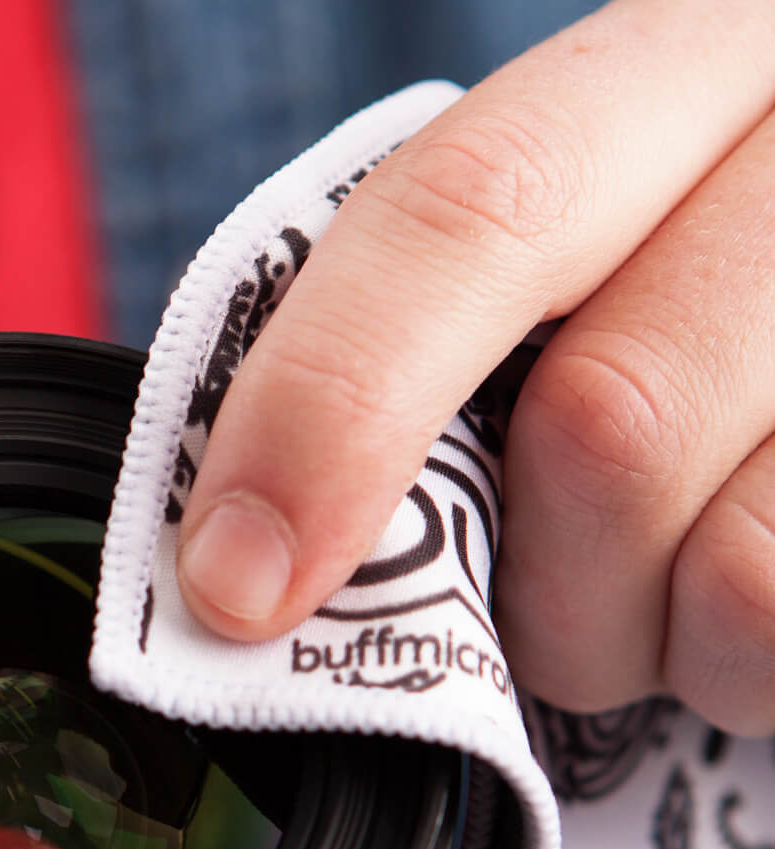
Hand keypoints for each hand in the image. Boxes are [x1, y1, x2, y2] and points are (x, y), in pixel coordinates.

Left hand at [176, 0, 774, 735]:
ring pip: (731, 566)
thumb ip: (425, 347)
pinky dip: (744, 671)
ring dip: (645, 639)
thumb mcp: (566, 287)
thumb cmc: (681, 342)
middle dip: (535, 580)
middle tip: (542, 597)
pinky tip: (745, 604)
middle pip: (606, 424)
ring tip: (666, 593)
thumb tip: (246, 557)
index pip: (477, 208)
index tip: (236, 582)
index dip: (331, 405)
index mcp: (684, 66)